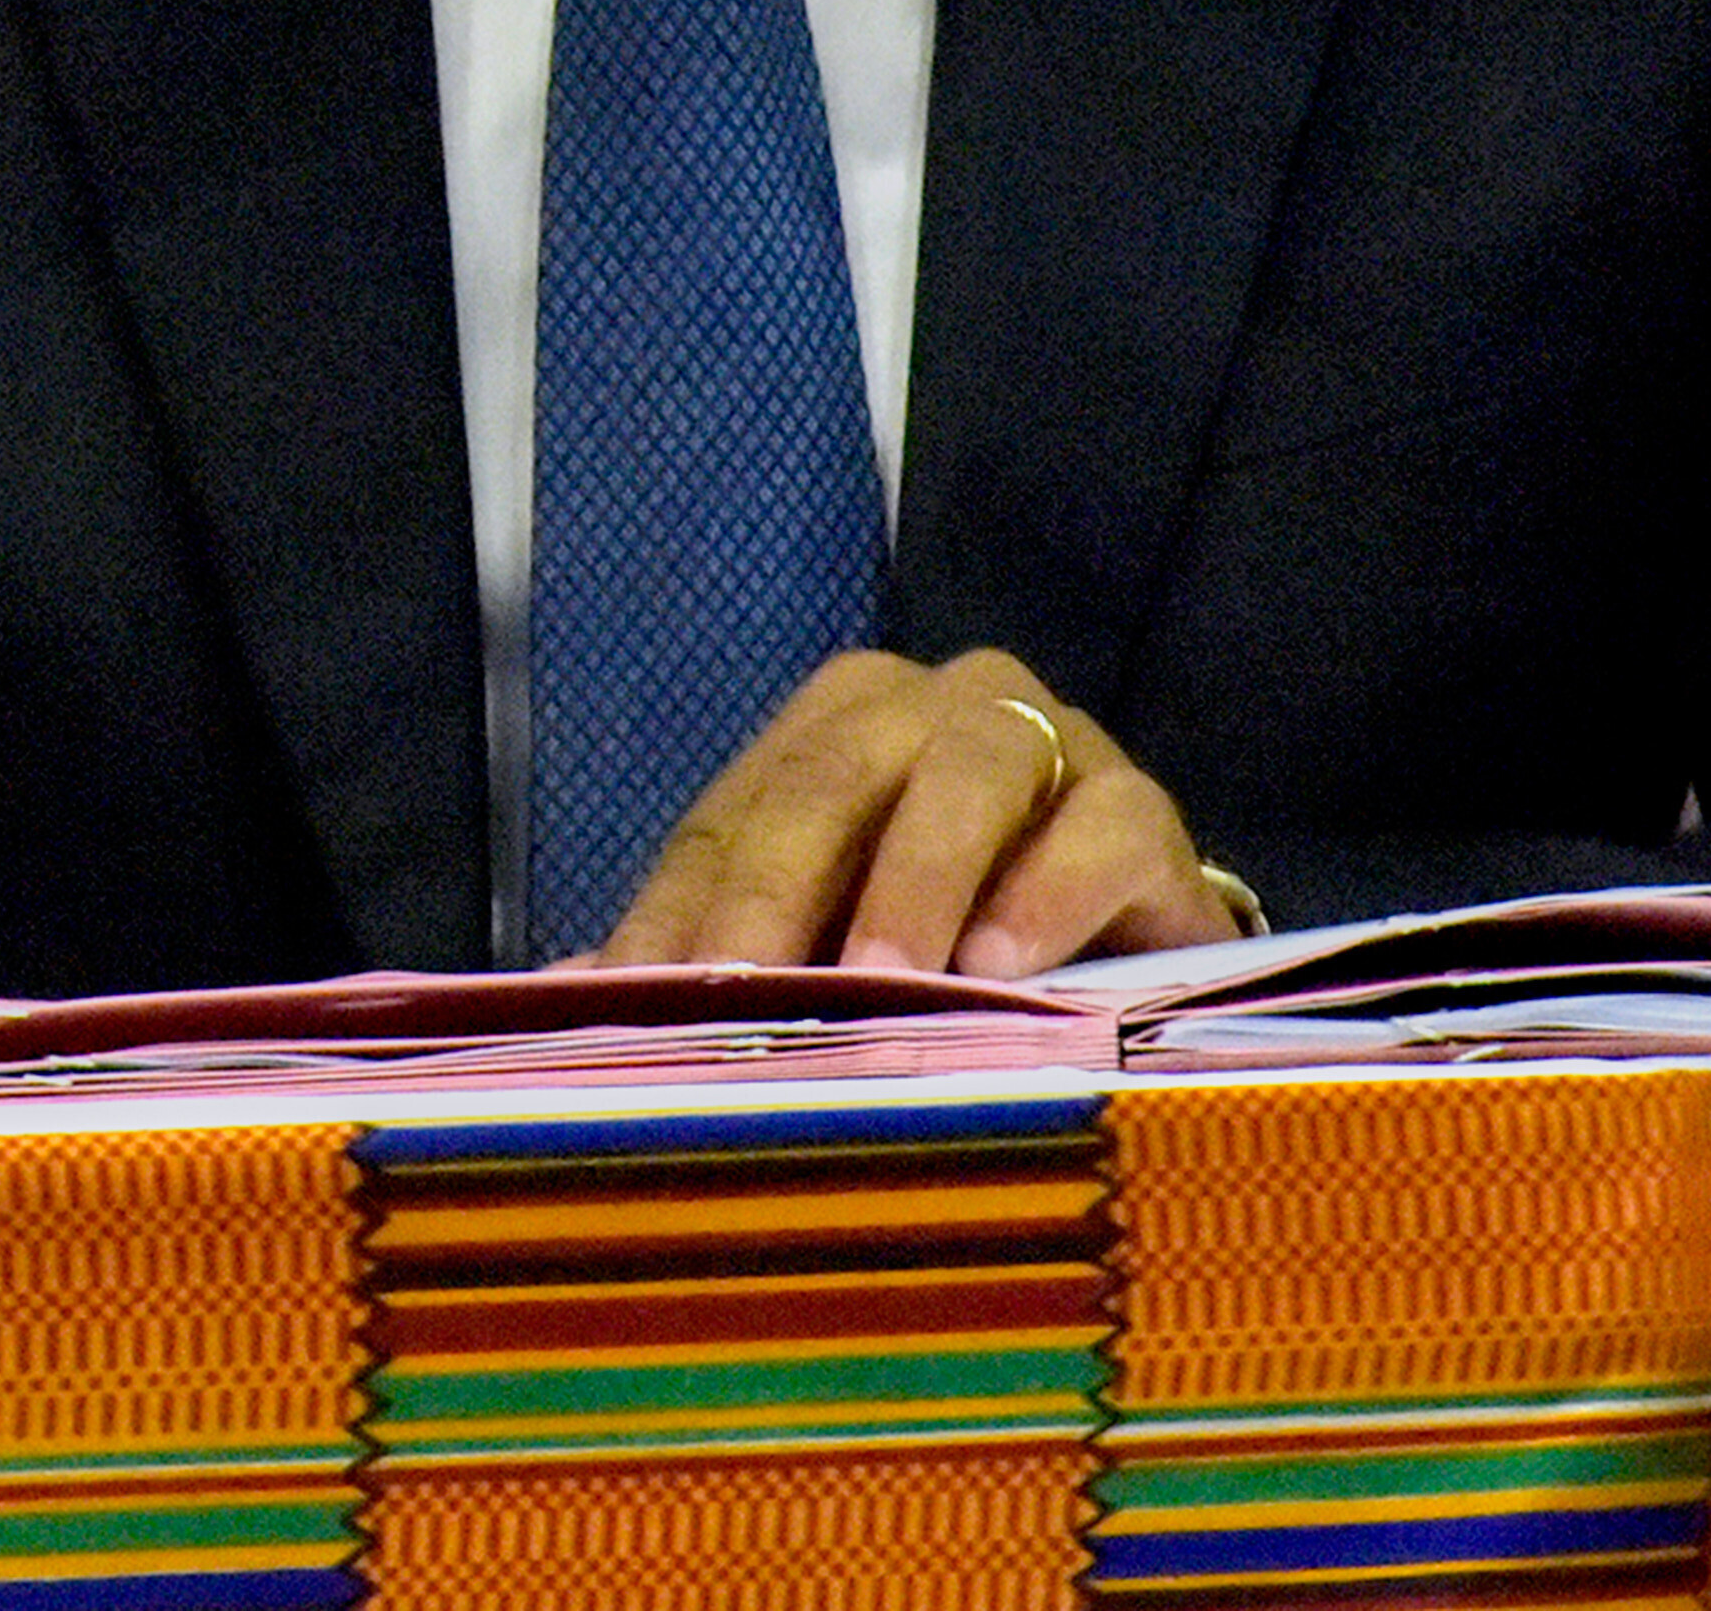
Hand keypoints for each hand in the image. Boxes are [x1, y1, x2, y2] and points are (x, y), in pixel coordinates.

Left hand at [576, 647, 1236, 977]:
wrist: (1132, 942)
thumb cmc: (950, 934)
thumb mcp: (826, 943)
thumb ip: (716, 959)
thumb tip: (567, 1000)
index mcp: (833, 724)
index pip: (731, 820)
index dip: (679, 916)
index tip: (640, 1004)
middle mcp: (933, 707)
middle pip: (833, 781)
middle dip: (779, 891)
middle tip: (747, 992)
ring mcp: (1048, 743)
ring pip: (968, 779)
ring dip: (917, 881)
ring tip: (886, 979)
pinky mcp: (1143, 812)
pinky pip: (1100, 831)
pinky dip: (1048, 897)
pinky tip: (1003, 968)